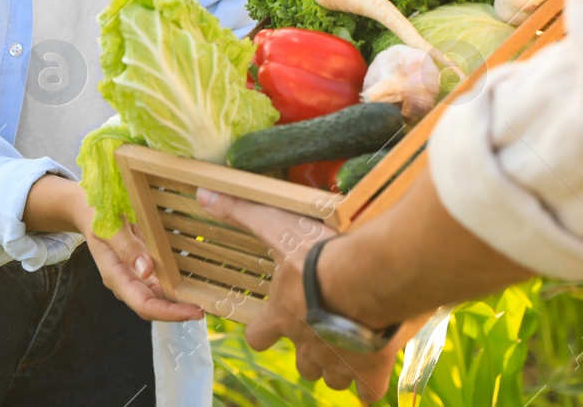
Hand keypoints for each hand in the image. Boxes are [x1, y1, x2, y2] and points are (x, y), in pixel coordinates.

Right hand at [74, 196, 204, 322]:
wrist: (88, 209)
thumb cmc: (95, 215)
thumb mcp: (107, 226)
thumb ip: (126, 247)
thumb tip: (147, 270)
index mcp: (116, 275)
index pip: (143, 304)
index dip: (169, 312)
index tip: (193, 311)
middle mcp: (126, 281)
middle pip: (154, 306)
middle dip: (178, 312)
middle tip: (206, 309)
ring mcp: (135, 275)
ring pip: (159, 297)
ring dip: (180, 301)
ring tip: (206, 300)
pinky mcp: (143, 267)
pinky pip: (161, 281)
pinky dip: (177, 285)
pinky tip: (194, 283)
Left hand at [197, 188, 414, 401]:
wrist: (369, 278)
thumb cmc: (322, 254)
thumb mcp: (280, 228)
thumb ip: (245, 214)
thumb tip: (205, 195)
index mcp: (282, 315)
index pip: (259, 336)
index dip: (264, 331)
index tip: (274, 324)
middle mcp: (305, 345)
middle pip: (301, 363)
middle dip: (309, 351)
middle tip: (324, 330)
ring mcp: (337, 363)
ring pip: (331, 379)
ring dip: (338, 365)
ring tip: (352, 345)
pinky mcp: (370, 372)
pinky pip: (367, 391)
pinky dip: (370, 383)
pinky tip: (378, 366)